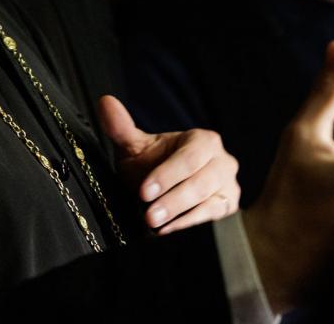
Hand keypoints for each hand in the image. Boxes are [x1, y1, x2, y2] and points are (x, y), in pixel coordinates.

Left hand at [97, 95, 240, 233]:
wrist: (167, 184)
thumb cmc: (154, 163)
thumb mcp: (136, 147)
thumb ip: (122, 127)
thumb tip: (105, 101)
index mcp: (203, 140)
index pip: (189, 157)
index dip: (167, 175)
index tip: (144, 191)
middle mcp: (221, 160)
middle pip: (201, 181)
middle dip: (173, 200)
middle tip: (149, 216)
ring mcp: (227, 184)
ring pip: (209, 200)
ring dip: (180, 214)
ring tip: (156, 225)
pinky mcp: (228, 205)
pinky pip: (214, 216)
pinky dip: (190, 224)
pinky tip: (168, 231)